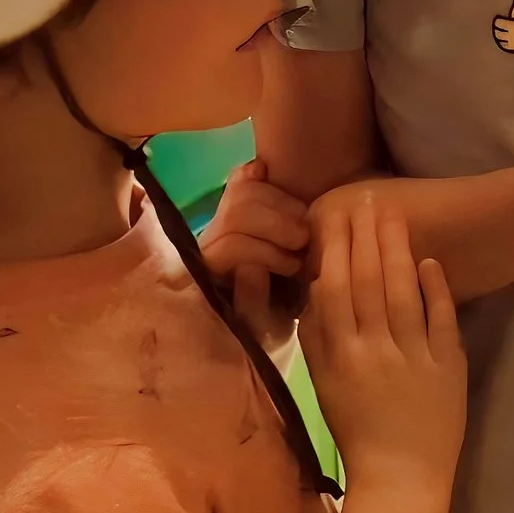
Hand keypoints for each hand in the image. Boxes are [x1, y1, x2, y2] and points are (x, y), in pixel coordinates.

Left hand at [197, 159, 309, 353]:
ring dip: (282, 203)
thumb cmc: (269, 337)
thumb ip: (253, 307)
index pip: (229, 246)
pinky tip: (285, 189)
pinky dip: (264, 175)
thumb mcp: (266, 335)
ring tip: (303, 225)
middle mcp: (208, 245)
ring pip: (242, 189)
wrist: (274, 323)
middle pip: (235, 212)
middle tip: (305, 241)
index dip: (266, 252)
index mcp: (209, 278)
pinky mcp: (237, 204)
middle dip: (276, 223)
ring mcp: (221, 222)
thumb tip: (250, 267)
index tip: (296, 267)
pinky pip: (243, 176)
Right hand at [303, 191, 467, 512]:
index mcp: (340, 356)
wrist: (401, 473)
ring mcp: (413, 356)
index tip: (336, 213)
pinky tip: (429, 260)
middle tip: (368, 196)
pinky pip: (440, 318)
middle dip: (366, 235)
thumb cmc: (357, 427)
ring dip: (397, 250)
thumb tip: (316, 286)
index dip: (335, 248)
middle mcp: (374, 351)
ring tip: (395, 215)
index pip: (334, 289)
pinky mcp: (448, 364)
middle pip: (368, 281)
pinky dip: (435, 287)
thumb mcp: (326, 384)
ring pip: (402, 292)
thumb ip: (318, 338)